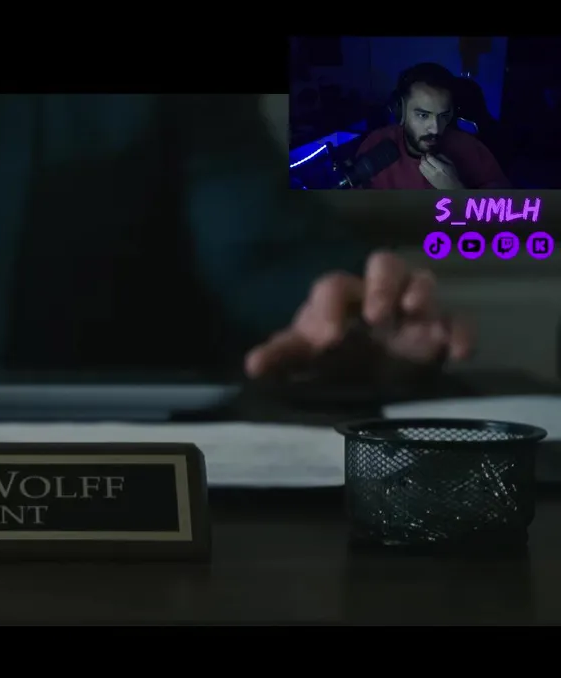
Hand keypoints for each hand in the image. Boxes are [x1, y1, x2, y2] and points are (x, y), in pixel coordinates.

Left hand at [244, 251, 473, 378]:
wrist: (365, 377)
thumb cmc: (330, 357)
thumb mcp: (305, 359)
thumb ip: (282, 357)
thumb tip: (252, 366)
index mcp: (340, 298)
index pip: (334, 287)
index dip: (330, 308)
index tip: (327, 340)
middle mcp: (377, 294)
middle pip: (384, 264)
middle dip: (383, 283)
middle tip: (378, 316)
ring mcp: (411, 310)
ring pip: (423, 281)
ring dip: (421, 293)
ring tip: (414, 314)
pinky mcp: (438, 331)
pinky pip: (457, 322)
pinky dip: (461, 333)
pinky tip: (456, 353)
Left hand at [419, 153, 463, 189]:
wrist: (450, 187)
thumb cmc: (452, 174)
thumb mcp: (451, 164)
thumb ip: (443, 157)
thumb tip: (435, 154)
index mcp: (440, 167)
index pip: (430, 159)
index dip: (428, 154)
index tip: (429, 152)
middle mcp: (433, 172)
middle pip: (423, 162)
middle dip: (423, 157)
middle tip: (425, 155)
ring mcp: (429, 176)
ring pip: (421, 167)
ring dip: (422, 162)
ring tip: (425, 160)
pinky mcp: (427, 179)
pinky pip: (421, 171)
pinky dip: (422, 167)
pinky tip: (425, 165)